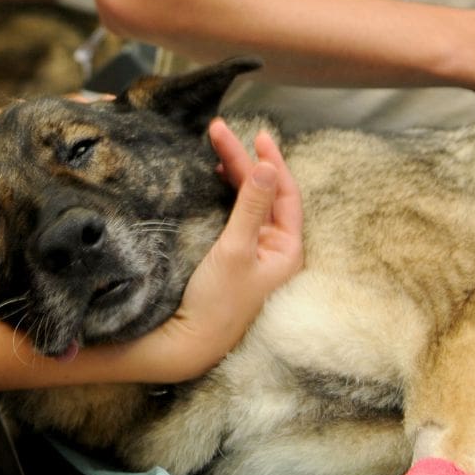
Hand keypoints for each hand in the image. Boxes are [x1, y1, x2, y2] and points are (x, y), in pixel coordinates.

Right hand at [144, 119, 302, 381]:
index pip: (286, 194)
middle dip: (243, 161)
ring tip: (218, 147)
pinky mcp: (233, 259)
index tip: (256, 134)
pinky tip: (216, 178)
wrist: (187, 344)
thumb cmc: (216, 303)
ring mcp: (254, 254)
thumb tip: (266, 166)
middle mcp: (275, 250)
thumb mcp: (235, 249)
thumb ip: (250, 206)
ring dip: (235, 174)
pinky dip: (227, 193)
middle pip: (264, 193)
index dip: (272, 162)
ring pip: (249, 202)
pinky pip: (236, 215)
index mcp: (287, 250)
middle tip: (219, 130)